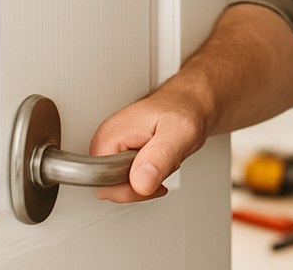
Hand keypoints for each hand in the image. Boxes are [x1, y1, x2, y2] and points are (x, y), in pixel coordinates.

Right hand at [89, 85, 208, 202]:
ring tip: (161, 161)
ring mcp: (112, 148)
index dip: (130, 190)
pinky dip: (146, 179)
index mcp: (110, 135)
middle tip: (160, 166)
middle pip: (110, 189)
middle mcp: (106, 141)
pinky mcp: (120, 155)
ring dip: (145, 182)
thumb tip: (140, 182)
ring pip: (119, 188)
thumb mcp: (180, 131)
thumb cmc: (185, 109)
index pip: (103, 185)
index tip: (152, 176)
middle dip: (140, 186)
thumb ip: (160, 158)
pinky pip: (127, 182)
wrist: (189, 102)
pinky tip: (158, 164)